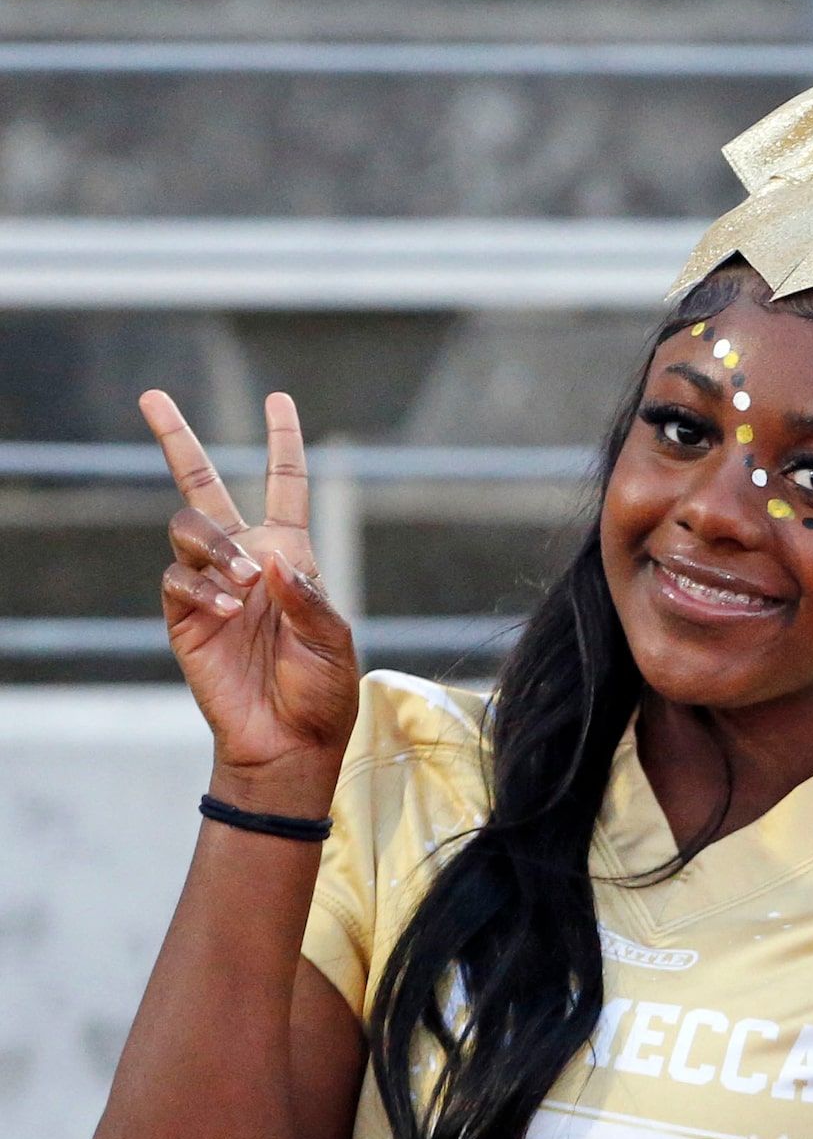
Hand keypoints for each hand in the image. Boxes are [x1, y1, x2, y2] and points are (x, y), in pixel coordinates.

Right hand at [140, 389, 357, 810]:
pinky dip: (203, 590)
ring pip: (189, 528)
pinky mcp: (183, 614)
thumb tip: (270, 561)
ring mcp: (210, 584)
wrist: (288, 740)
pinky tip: (229, 614)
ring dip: (216, 549)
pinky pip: (177, 579)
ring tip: (245, 586)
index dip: (282, 441)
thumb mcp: (334, 642)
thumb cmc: (322, 691)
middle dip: (174, 437)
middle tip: (151, 398)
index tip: (278, 398)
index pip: (285, 485)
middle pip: (200, 484)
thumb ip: (308, 599)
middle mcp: (246, 559)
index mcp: (291, 554)